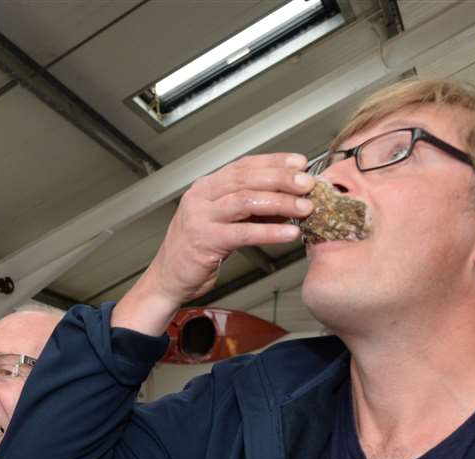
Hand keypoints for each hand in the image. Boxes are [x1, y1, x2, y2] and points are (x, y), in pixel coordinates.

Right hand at [116, 153, 313, 334]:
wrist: (167, 279)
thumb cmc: (195, 251)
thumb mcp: (223, 221)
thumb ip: (250, 208)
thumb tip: (287, 199)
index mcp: (205, 187)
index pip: (243, 165)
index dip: (273, 161)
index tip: (299, 163)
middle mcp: (201, 197)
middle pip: (246, 178)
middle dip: (281, 179)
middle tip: (307, 184)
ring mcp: (201, 218)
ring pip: (246, 201)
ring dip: (280, 202)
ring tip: (304, 208)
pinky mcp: (205, 241)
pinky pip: (244, 233)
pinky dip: (270, 232)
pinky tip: (289, 234)